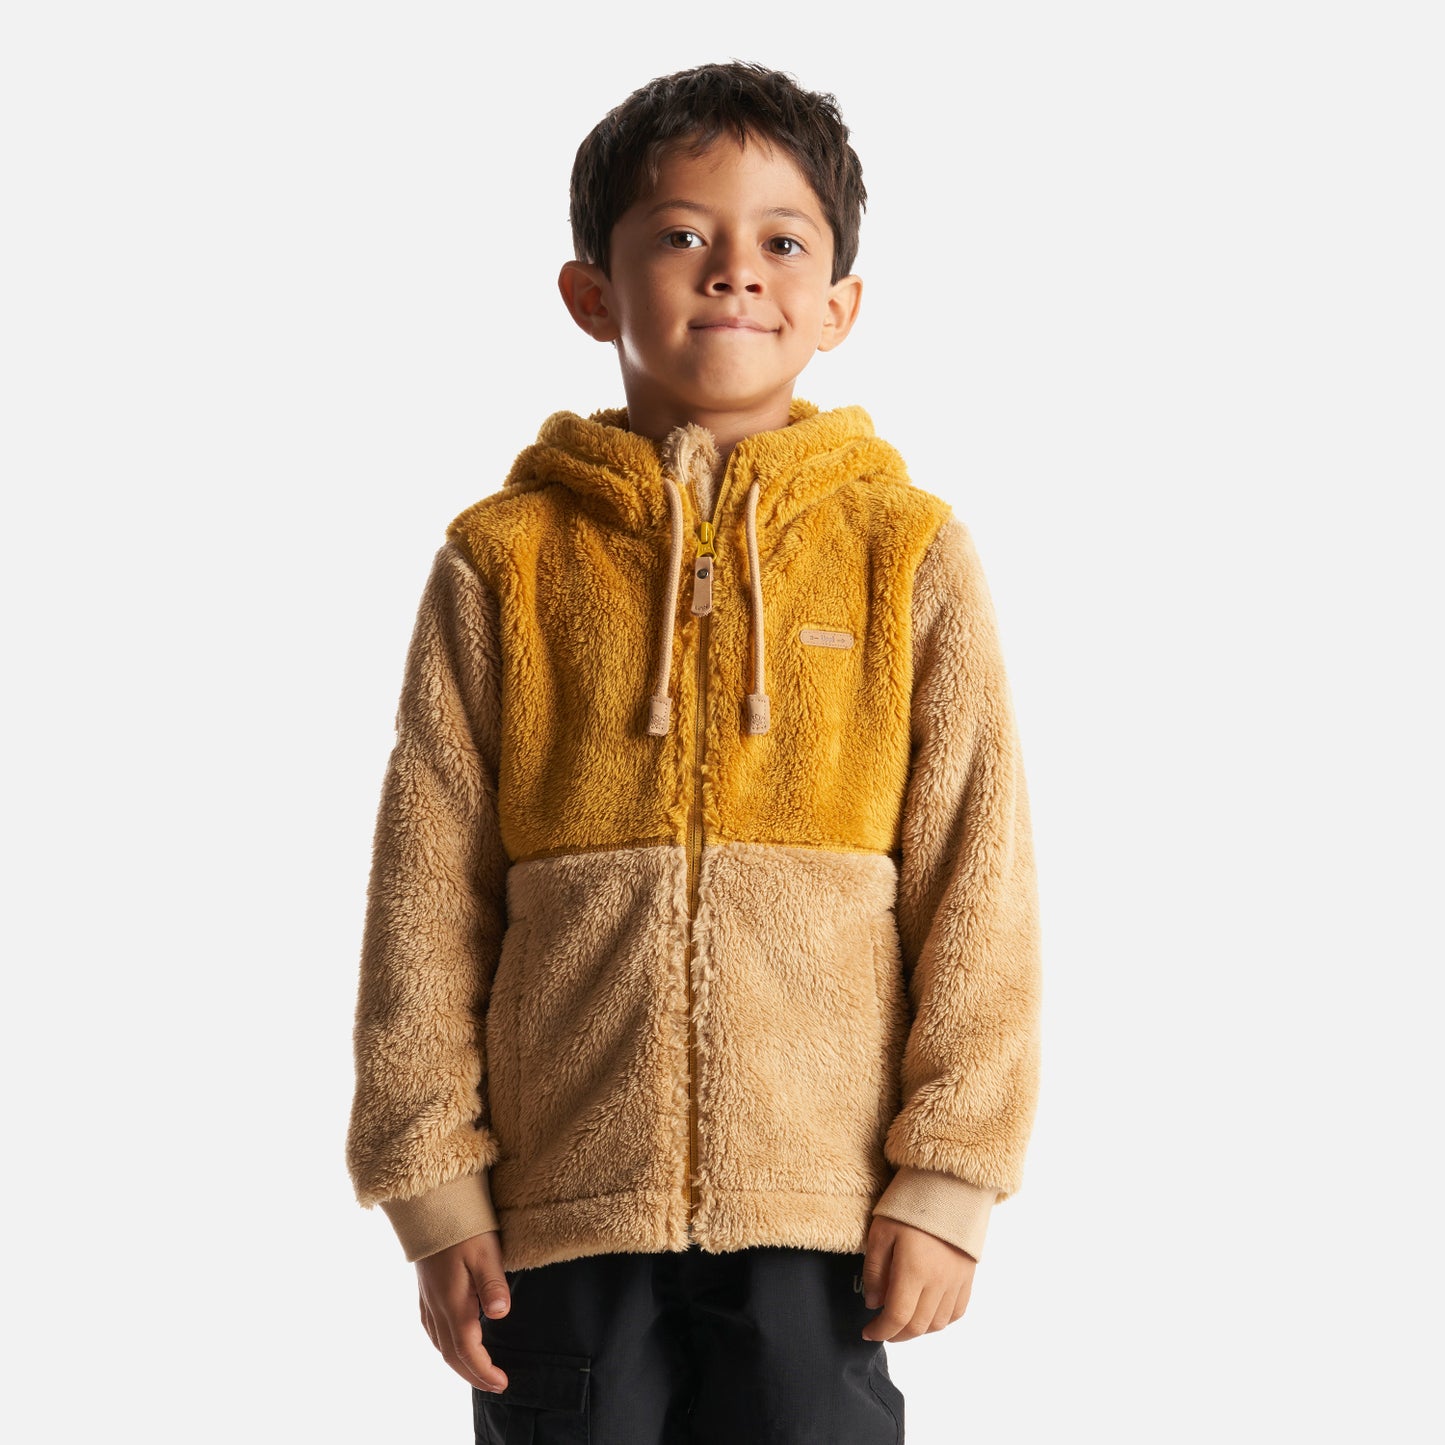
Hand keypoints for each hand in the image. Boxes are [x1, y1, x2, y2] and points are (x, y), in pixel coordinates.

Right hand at [415, 1229, 513, 1391]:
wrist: (430, 1205)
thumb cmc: (462, 1226)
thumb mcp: (486, 1251)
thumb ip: (493, 1284)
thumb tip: (501, 1314)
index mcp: (453, 1302)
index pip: (467, 1349)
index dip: (484, 1371)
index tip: (502, 1382)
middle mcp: (436, 1307)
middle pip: (451, 1354)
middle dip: (473, 1374)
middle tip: (496, 1385)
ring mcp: (428, 1300)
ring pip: (440, 1345)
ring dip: (459, 1363)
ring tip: (479, 1371)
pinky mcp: (425, 1292)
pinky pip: (432, 1331)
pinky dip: (446, 1346)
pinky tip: (454, 1343)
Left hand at [860, 1215, 975, 1341]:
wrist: (948, 1188)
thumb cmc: (909, 1208)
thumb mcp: (880, 1232)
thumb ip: (874, 1270)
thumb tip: (873, 1304)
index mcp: (914, 1270)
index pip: (898, 1317)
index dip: (881, 1331)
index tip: (868, 1332)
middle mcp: (938, 1281)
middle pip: (918, 1326)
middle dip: (896, 1334)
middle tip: (882, 1329)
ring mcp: (956, 1281)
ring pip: (938, 1323)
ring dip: (918, 1330)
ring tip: (902, 1322)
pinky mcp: (967, 1277)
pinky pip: (956, 1312)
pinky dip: (940, 1321)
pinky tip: (927, 1315)